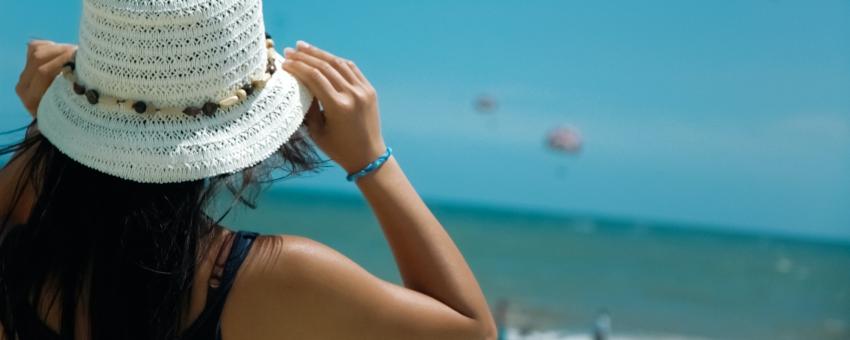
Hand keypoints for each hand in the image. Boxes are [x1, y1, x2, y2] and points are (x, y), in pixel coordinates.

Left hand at [15, 40, 76, 116]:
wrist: (55, 116)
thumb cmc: (68, 116)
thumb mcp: (71, 109)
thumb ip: (73, 93)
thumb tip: (86, 73)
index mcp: (32, 99)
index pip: (43, 72)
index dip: (62, 60)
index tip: (80, 58)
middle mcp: (23, 86)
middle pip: (38, 58)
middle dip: (62, 52)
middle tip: (80, 53)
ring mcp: (24, 75)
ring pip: (36, 50)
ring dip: (58, 48)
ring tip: (74, 53)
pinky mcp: (27, 66)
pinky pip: (35, 47)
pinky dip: (50, 46)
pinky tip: (62, 53)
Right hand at [282, 41, 386, 173]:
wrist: (368, 156)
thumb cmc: (338, 149)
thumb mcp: (316, 131)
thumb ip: (308, 106)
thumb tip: (298, 82)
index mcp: (338, 106)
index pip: (314, 77)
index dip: (297, 67)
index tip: (284, 62)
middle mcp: (352, 94)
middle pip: (325, 67)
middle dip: (305, 57)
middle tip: (290, 50)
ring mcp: (363, 90)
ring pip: (339, 63)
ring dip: (320, 54)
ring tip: (303, 47)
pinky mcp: (369, 90)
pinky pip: (351, 69)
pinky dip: (336, 60)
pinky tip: (324, 56)